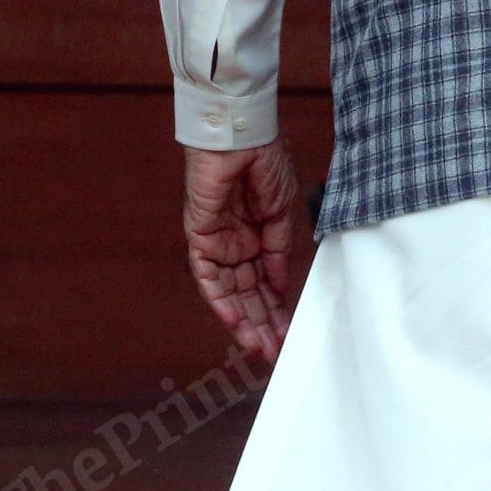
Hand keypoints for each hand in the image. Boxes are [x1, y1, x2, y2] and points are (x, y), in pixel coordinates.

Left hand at [183, 141, 306, 364]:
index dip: (277, 308)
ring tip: (259, 347)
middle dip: (262, 324)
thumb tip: (281, 286)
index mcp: (258, 238)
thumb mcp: (282, 213)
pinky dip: (220, 300)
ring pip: (230, 292)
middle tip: (275, 352)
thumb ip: (278, 252)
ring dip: (244, 320)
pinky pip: (208, 277)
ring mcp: (218, 244)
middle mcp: (237, 246)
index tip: (289, 332)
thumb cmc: (266, 164)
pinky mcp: (200, 237)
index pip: (266, 283)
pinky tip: (234, 321)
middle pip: (248, 294)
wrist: (242, 137)